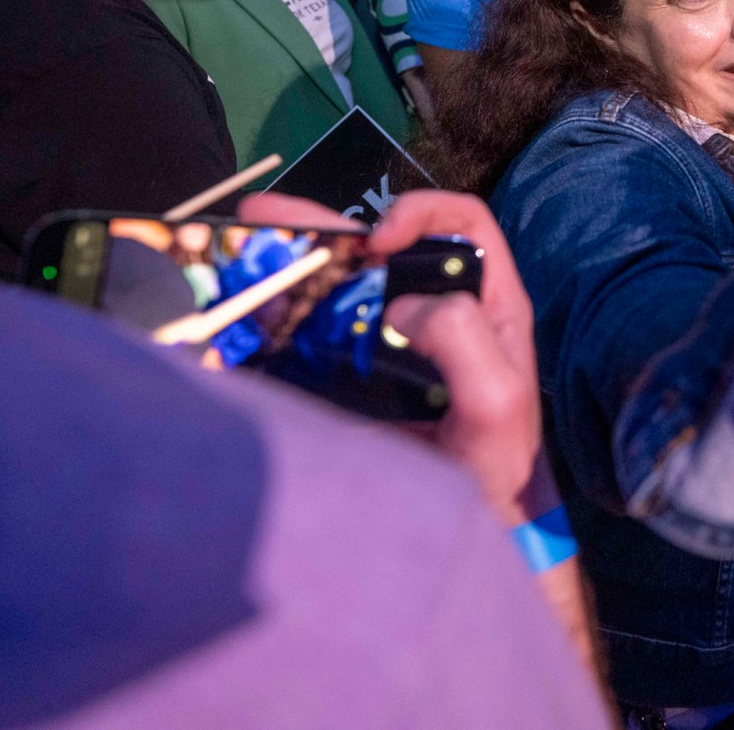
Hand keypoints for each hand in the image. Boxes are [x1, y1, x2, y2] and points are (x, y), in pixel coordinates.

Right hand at [237, 190, 543, 522]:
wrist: (466, 519)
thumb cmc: (496, 461)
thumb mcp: (497, 400)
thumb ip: (464, 340)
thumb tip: (405, 306)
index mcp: (485, 300)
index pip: (462, 225)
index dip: (422, 214)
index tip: (381, 239)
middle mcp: (435, 307)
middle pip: (380, 248)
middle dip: (324, 226)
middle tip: (265, 217)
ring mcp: (390, 340)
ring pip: (338, 284)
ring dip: (289, 264)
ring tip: (237, 248)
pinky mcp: (354, 374)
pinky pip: (312, 333)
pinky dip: (277, 317)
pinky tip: (240, 310)